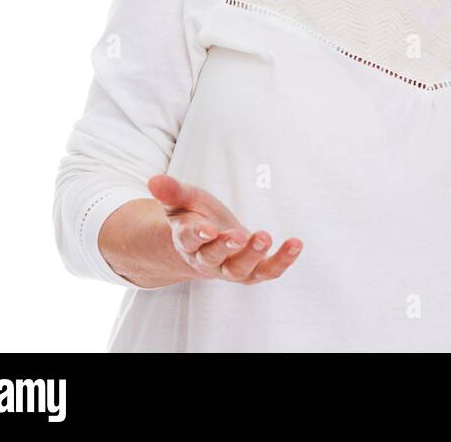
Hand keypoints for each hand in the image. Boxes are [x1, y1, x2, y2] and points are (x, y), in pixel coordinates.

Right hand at [146, 174, 302, 284]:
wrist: (208, 240)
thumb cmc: (194, 215)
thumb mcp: (183, 201)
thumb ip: (172, 192)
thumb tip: (153, 180)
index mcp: (187, 242)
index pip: (189, 240)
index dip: (197, 235)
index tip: (208, 229)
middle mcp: (207, 260)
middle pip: (215, 258)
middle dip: (227, 247)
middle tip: (241, 236)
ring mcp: (230, 267)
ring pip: (240, 270)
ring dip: (254, 255)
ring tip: (266, 236)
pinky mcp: (253, 269)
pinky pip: (267, 271)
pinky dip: (282, 261)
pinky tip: (296, 244)